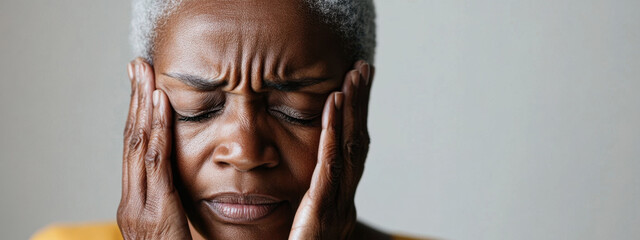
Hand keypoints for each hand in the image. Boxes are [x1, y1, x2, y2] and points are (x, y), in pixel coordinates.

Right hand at [117, 58, 191, 239]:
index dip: (137, 115)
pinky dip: (156, 131)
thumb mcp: (173, 229)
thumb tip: (181, 183)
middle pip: (131, 140)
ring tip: (146, 75)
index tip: (143, 85)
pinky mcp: (154, 213)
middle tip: (138, 66)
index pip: (135, 149)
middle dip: (134, 101)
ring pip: (138, 146)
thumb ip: (174, 205)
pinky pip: (155, 164)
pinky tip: (159, 106)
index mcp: (136, 204)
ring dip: (142, 107)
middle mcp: (132, 202)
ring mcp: (138, 207)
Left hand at [289, 61, 373, 239]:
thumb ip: (298, 208)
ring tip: (354, 77)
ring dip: (353, 110)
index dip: (352, 118)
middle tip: (362, 70)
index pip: (348, 152)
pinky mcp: (322, 216)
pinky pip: (330, 167)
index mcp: (334, 205)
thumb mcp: (294, 230)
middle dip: (361, 106)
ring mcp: (337, 210)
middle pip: (357, 144)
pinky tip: (334, 105)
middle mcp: (342, 204)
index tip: (351, 86)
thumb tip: (292, 190)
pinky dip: (334, 133)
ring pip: (351, 149)